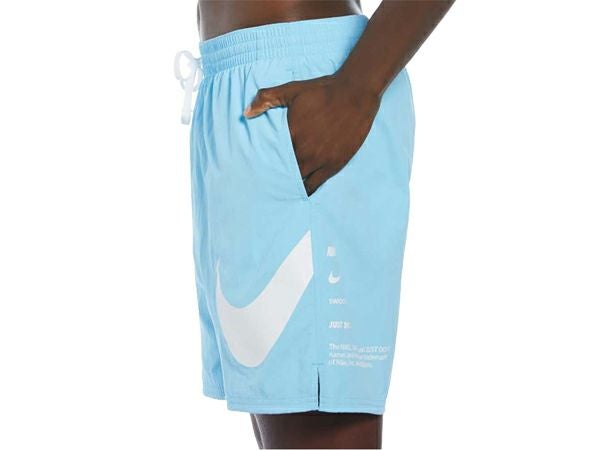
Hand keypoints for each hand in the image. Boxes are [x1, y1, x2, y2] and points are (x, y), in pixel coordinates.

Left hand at [244, 75, 380, 195]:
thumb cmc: (323, 90)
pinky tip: (300, 192)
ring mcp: (319, 160)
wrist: (355, 93)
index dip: (264, 163)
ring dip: (290, 185)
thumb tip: (246, 113)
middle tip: (266, 183)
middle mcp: (304, 150)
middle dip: (275, 176)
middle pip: (283, 172)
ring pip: (298, 181)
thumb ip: (266, 98)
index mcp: (291, 134)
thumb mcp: (292, 89)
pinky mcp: (334, 165)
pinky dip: (306, 190)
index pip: (270, 156)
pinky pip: (316, 185)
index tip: (256, 168)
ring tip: (281, 189)